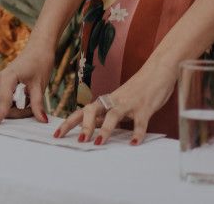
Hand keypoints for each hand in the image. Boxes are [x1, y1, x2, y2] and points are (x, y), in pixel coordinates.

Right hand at [0, 41, 55, 122]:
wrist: (38, 48)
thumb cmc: (39, 62)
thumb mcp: (40, 84)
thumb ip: (38, 104)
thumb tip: (41, 120)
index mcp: (8, 77)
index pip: (5, 100)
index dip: (0, 113)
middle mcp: (0, 79)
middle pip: (5, 105)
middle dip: (19, 113)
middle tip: (36, 111)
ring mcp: (0, 82)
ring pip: (6, 104)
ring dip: (18, 109)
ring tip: (33, 103)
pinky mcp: (3, 84)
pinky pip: (7, 100)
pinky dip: (17, 104)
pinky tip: (27, 99)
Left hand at [54, 59, 175, 145]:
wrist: (156, 71)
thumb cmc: (137, 89)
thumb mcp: (118, 102)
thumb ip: (107, 114)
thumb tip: (93, 127)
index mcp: (105, 101)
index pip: (82, 112)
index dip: (69, 123)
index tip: (57, 135)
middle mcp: (114, 101)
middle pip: (93, 110)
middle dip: (85, 125)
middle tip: (80, 141)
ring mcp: (129, 104)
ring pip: (114, 115)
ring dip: (106, 129)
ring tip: (99, 142)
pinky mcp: (144, 108)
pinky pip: (140, 122)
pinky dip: (137, 133)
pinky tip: (134, 143)